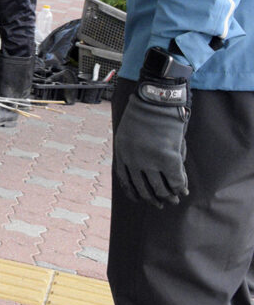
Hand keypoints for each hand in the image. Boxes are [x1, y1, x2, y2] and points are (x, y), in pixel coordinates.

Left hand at [114, 49, 190, 207]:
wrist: (156, 99)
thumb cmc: (144, 112)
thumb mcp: (128, 132)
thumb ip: (132, 150)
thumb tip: (141, 170)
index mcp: (122, 153)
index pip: (125, 181)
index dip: (134, 193)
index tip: (140, 199)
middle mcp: (134, 160)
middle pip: (143, 188)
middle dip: (152, 199)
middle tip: (160, 204)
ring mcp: (150, 160)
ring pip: (160, 188)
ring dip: (168, 197)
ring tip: (173, 200)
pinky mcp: (168, 158)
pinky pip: (175, 181)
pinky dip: (180, 187)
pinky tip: (182, 190)